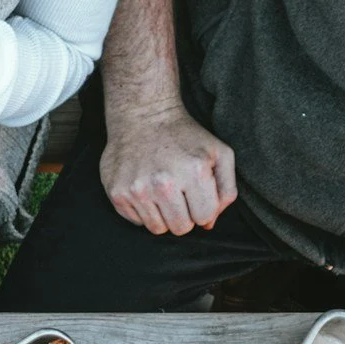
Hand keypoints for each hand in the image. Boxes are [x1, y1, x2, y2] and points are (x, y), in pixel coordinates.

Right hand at [100, 100, 235, 234]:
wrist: (143, 115)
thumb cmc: (185, 136)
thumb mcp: (219, 153)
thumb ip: (226, 190)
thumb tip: (209, 224)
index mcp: (194, 170)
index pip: (204, 217)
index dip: (202, 209)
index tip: (195, 195)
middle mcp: (164, 182)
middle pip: (180, 228)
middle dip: (183, 215)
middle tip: (178, 194)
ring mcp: (138, 189)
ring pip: (157, 228)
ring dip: (162, 215)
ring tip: (161, 190)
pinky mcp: (118, 193)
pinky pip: (137, 221)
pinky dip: (143, 210)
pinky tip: (145, 187)